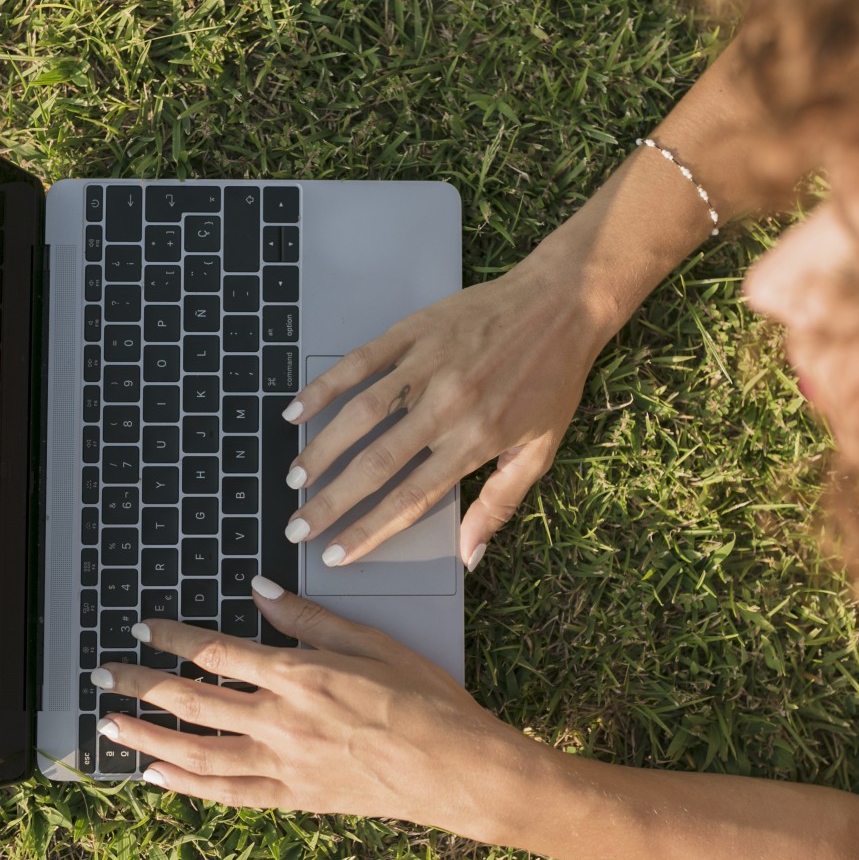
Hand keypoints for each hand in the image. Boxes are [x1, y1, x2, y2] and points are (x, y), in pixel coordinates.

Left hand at [92, 579, 530, 840]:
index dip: (173, 639)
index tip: (143, 628)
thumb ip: (309, 618)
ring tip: (109, 726)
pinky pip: (227, 794)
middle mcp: (282, 721)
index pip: (218, 651)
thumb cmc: (424, 698)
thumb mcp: (371, 641)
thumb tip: (260, 590)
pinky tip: (157, 777)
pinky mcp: (294, 798)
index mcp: (300, 675)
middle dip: (141, 685)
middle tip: (104, 674)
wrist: (456, 768)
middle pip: (193, 700)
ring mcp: (284, 765)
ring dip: (147, 738)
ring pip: (197, 752)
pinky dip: (187, 786)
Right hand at [284, 254, 610, 568]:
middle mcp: (447, 405)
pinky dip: (325, 386)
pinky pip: (361, 362)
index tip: (336, 554)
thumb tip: (470, 556)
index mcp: (477, 441)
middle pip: (376, 464)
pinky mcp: (414, 332)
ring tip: (294, 478)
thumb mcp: (540, 450)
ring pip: (361, 415)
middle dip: (331, 501)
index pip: (411, 498)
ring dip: (322, 449)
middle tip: (296, 527)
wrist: (564, 303)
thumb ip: (500, 504)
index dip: (369, 530)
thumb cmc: (553, 379)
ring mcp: (427, 366)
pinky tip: (297, 410)